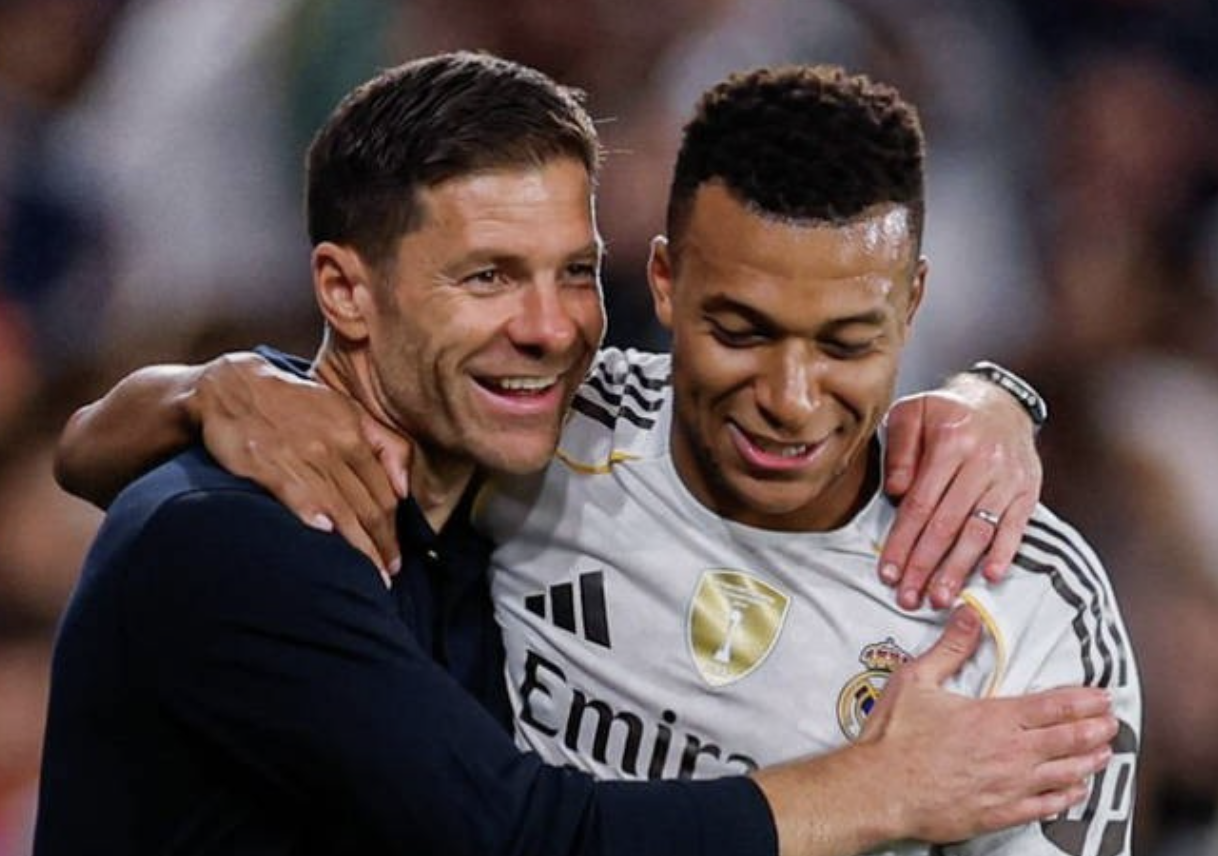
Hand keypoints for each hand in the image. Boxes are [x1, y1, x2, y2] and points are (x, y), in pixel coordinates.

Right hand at [188, 353, 409, 579]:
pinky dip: (313, 514)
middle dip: (382, 546)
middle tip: (388, 576)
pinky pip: (297, 493)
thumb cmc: (295, 403)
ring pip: (341, 509)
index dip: (394, 529)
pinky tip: (327, 537)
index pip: (384, 493)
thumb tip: (405, 489)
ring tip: (370, 577)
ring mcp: (301, 457)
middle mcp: (333, 448)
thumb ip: (385, 445)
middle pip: (367, 507)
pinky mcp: (268, 465)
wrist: (234, 386)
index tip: (396, 555)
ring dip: (358, 547)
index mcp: (354, 436)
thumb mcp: (347, 410)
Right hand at [859, 606, 1115, 843]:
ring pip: (1065, 773)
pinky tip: (1075, 790)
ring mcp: (1009, 786)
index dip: (1084, 700)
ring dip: (1090, 761)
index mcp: (995, 718)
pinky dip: (1068, 796)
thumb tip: (970, 614)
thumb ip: (950, 647)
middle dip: (1096, 729)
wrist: (880, 790)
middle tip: (1112, 722)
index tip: (1102, 696)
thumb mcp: (917, 679)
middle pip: (1069, 739)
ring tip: (1105, 752)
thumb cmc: (895, 737)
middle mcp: (1011, 753)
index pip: (1054, 706)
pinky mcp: (1000, 813)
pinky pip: (1046, 806)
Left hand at [880, 375, 1041, 608]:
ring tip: (940, 598)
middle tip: (910, 598)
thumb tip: (895, 491)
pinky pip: (1017, 527)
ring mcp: (1009, 477)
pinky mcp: (1028, 490)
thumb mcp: (912, 412)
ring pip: (980, 530)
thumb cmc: (947, 412)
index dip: (903, 541)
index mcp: (950, 441)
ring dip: (959, 569)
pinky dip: (1004, 553)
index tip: (889, 572)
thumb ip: (900, 450)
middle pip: (948, 523)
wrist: (999, 401)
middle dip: (926, 565)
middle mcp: (983, 461)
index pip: (920, 503)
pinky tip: (988, 576)